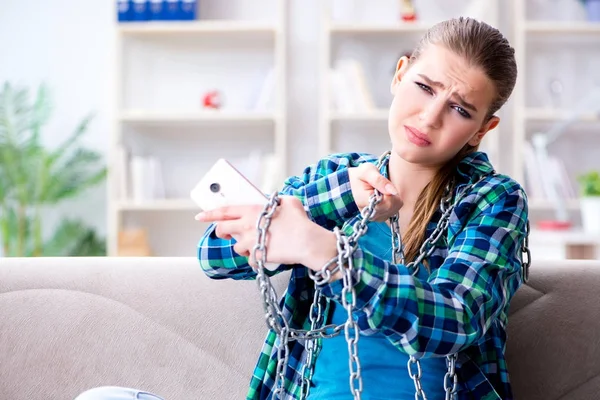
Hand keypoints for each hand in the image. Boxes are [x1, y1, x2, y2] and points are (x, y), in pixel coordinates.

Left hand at [195, 196, 316, 266]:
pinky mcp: (257, 257)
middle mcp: (246, 226)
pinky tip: (269, 254)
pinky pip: (251, 260)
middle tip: (226, 233)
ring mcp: (250, 243)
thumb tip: (275, 202)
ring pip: (237, 246)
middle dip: (221, 231)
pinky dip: (257, 258)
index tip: (201, 215)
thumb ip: (277, 201)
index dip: (210, 213)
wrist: (307, 242)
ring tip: (259, 243)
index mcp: (251, 210)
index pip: (224, 210)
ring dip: (244, 246)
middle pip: (222, 229)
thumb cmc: (300, 221)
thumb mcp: (289, 202)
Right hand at [348, 163, 402, 221]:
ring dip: (392, 198)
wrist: (350, 186)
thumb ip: (380, 180)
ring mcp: (375, 218)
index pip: (388, 202)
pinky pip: (394, 211)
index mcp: (365, 202)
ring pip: (395, 209)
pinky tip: (382, 198)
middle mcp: (370, 214)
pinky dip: (391, 203)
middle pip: (393, 206)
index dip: (389, 192)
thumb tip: (393, 191)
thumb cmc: (358, 177)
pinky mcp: (380, 218)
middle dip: (391, 194)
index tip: (381, 185)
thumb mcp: (367, 171)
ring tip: (380, 192)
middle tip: (380, 188)